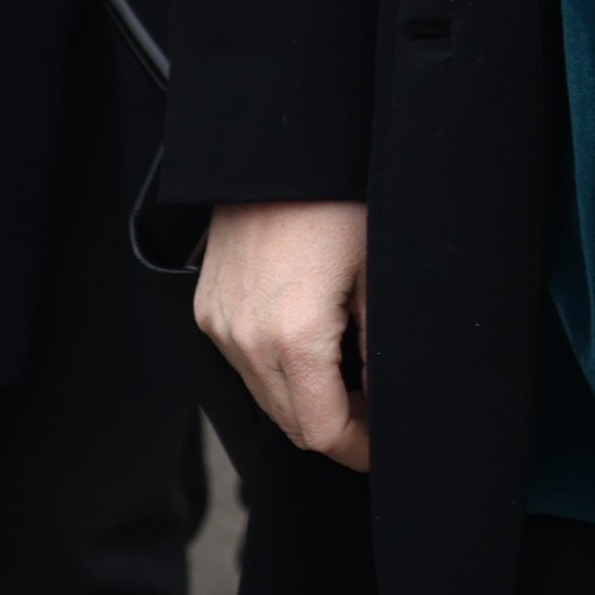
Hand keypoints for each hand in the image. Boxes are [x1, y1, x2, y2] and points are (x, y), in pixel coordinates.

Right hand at [196, 196, 371, 468]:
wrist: (282, 147)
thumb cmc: (339, 200)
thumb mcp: (378, 277)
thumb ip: (380, 355)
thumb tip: (383, 405)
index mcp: (291, 338)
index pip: (320, 432)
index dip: (359, 447)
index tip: (386, 442)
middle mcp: (243, 339)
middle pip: (290, 424)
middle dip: (336, 426)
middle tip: (376, 408)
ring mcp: (219, 322)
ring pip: (265, 396)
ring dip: (306, 399)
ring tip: (351, 372)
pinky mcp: (208, 305)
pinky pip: (243, 361)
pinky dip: (277, 369)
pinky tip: (313, 343)